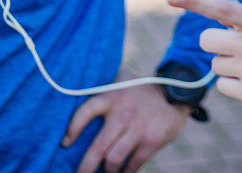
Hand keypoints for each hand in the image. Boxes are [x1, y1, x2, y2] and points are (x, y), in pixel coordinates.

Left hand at [62, 70, 189, 172]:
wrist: (176, 92)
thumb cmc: (143, 87)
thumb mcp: (124, 78)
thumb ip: (105, 82)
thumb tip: (78, 80)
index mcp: (112, 97)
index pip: (86, 112)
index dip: (73, 128)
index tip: (65, 143)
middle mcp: (123, 114)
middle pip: (98, 148)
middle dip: (85, 167)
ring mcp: (138, 129)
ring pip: (114, 159)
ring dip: (108, 171)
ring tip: (105, 172)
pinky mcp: (152, 141)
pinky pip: (133, 164)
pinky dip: (126, 172)